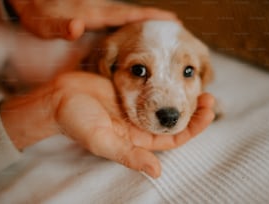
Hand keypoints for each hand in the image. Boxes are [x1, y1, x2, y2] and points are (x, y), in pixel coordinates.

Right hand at [0, 72, 213, 177]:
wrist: (59, 97)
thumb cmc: (77, 120)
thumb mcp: (102, 141)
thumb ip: (129, 155)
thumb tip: (157, 172)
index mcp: (136, 140)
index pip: (172, 139)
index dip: (192, 128)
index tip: (208, 114)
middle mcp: (138, 124)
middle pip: (172, 120)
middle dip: (192, 111)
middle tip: (208, 97)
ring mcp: (134, 105)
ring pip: (164, 103)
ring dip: (180, 95)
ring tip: (196, 84)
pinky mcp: (128, 89)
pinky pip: (151, 88)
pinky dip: (164, 83)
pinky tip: (174, 75)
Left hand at [8, 0, 176, 39]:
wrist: (29, 0)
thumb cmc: (37, 15)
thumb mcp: (44, 24)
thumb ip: (60, 26)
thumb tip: (77, 26)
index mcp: (93, 14)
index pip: (126, 14)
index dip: (148, 17)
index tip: (171, 19)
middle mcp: (99, 10)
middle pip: (132, 13)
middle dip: (154, 18)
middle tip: (176, 25)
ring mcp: (97, 11)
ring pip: (127, 15)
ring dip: (145, 20)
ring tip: (164, 28)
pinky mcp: (93, 15)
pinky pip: (118, 19)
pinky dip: (132, 22)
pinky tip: (137, 29)